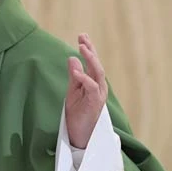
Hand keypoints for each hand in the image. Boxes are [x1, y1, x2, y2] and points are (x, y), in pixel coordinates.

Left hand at [65, 34, 107, 148]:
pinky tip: (76, 71)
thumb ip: (74, 75)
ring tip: (81, 48)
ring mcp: (98, 95)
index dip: (89, 49)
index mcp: (94, 83)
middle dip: (90, 50)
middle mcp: (99, 87)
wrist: (79, 135)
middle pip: (97, 64)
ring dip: (90, 59)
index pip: (93, 63)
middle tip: (82, 37)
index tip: (82, 35)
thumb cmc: (77, 113)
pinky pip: (91, 87)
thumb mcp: (72, 91)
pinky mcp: (95, 103)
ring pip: (98, 73)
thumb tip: (72, 57)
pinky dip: (84, 78)